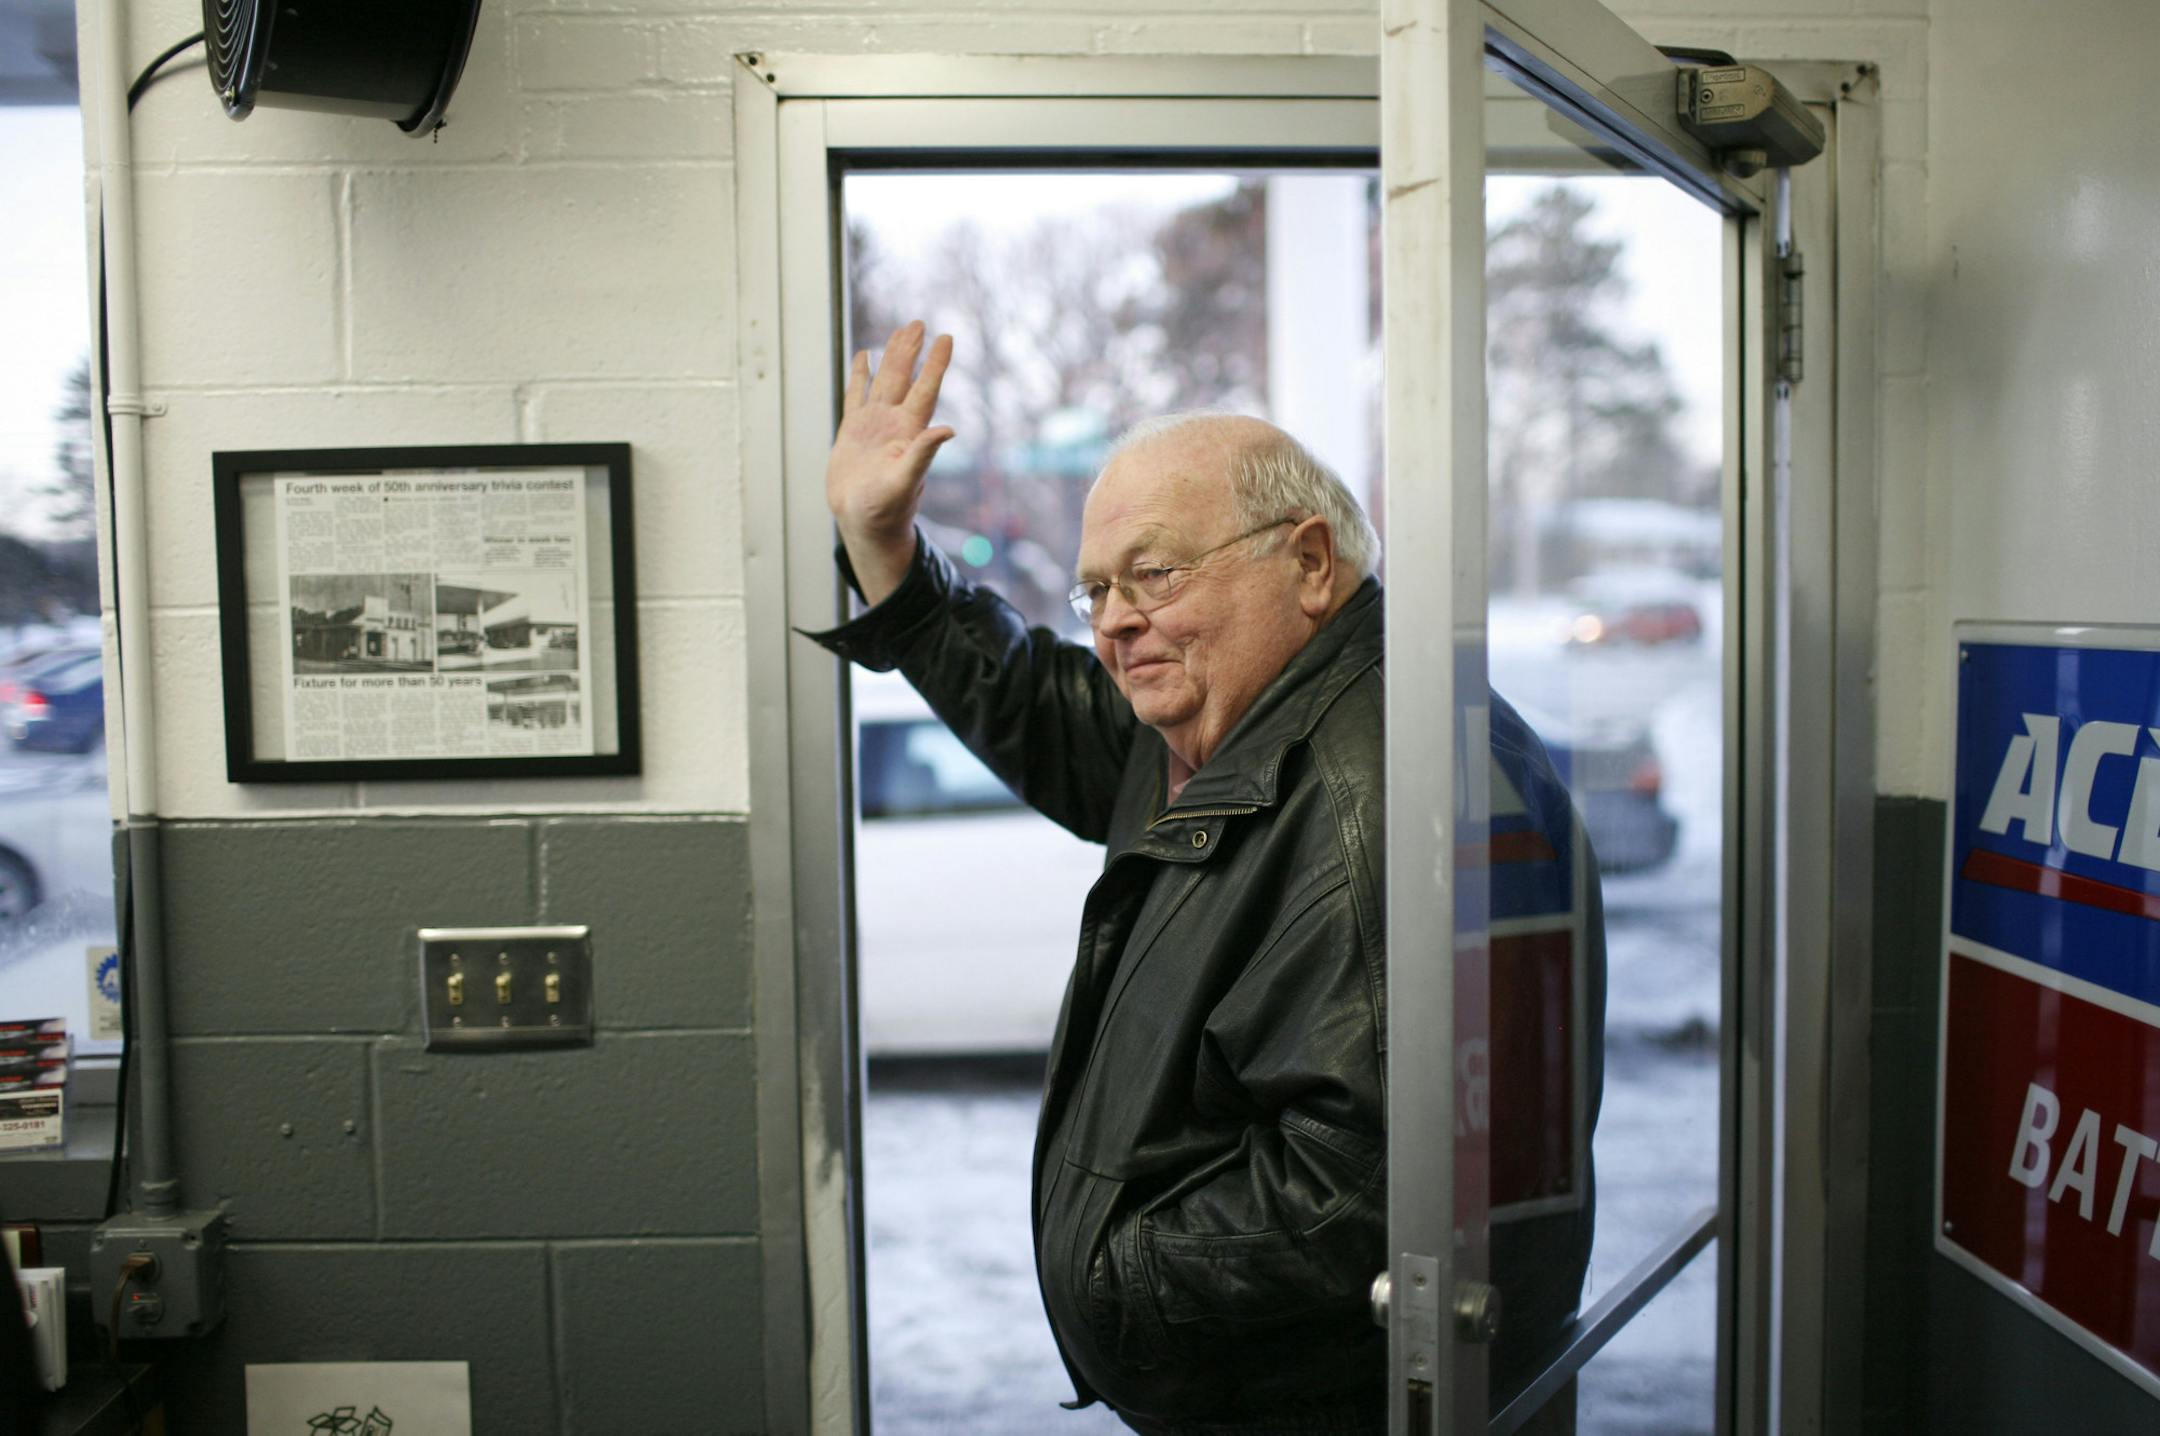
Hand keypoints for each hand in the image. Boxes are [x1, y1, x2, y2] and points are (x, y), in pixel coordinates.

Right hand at [826, 321, 955, 602]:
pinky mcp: (853, 432)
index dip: (935, 364)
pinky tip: (863, 358)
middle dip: (912, 350)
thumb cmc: (886, 510)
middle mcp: (894, 424)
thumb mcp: (905, 482)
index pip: (925, 389)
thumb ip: (923, 454)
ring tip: (901, 331)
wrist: (862, 523)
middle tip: (920, 323)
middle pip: (904, 378)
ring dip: (892, 356)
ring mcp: (874, 425)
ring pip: (883, 381)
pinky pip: (856, 396)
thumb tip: (947, 430)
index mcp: (909, 432)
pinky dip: (860, 376)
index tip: (945, 337)